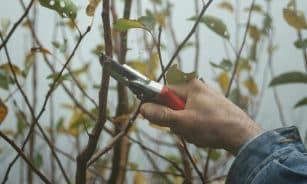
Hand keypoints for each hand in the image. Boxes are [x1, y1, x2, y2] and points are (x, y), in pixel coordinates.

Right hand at [140, 79, 262, 154]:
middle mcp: (198, 89)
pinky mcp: (211, 109)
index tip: (155, 117)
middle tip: (182, 128)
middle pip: (173, 103)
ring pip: (183, 113)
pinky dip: (194, 127)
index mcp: (190, 86)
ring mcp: (205, 99)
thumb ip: (161, 115)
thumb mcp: (182, 122)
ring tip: (196, 133)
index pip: (163, 91)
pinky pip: (194, 117)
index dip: (157, 105)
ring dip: (184, 126)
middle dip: (174, 119)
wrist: (242, 135)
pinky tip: (203, 134)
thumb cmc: (213, 126)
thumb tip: (143, 108)